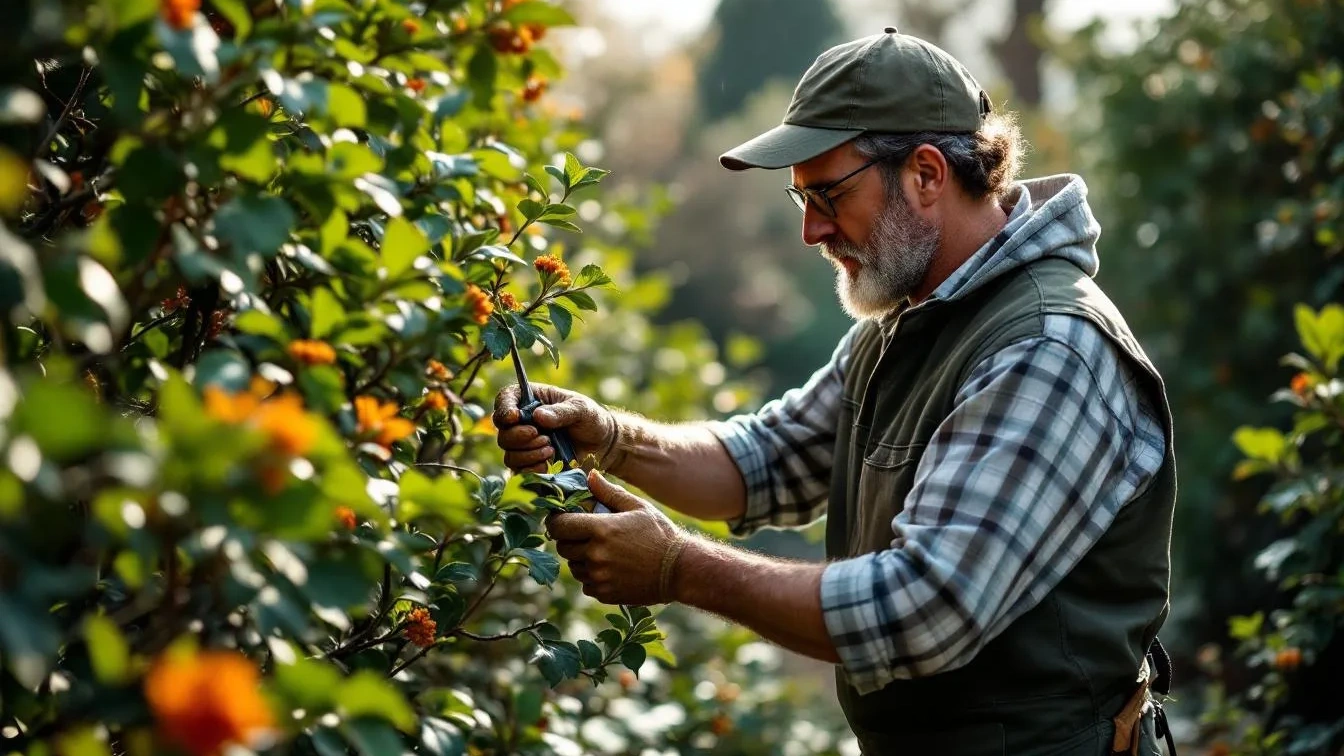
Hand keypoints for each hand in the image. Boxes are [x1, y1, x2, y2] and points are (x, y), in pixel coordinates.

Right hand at [493, 383, 615, 473]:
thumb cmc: (591, 419)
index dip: (504, 408)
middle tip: (543, 437)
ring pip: (509, 453)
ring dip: (527, 453)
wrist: (604, 445)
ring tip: (551, 450)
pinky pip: (519, 470)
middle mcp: (523, 422)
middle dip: (518, 436)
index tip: (515, 416)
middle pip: (502, 431)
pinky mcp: (531, 464)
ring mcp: (525, 445)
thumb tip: (538, 415)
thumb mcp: (581, 409)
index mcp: (531, 400)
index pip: (505, 398)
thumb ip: (561, 411)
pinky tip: (547, 464)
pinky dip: (531, 468)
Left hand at [546, 471, 688, 605]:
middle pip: (563, 547)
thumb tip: (589, 475)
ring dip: (581, 560)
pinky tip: (611, 569)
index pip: (559, 525)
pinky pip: (587, 584)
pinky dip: (593, 577)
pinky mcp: (605, 593)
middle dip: (569, 540)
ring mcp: (599, 576)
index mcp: (601, 529)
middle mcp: (596, 554)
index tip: (561, 520)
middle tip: (583, 536)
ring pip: (574, 567)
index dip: (556, 521)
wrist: (679, 569)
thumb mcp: (637, 507)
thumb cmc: (660, 533)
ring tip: (601, 552)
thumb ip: (609, 492)